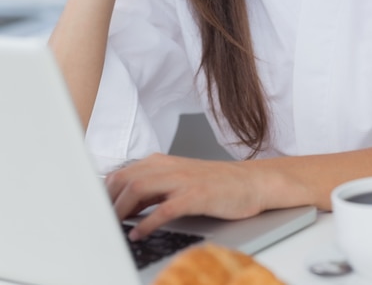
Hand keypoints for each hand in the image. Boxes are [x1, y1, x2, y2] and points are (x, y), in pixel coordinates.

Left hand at [105, 153, 264, 239]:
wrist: (250, 182)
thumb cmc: (215, 184)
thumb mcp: (179, 179)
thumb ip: (153, 187)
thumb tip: (123, 204)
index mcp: (161, 162)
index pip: (122, 173)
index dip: (104, 193)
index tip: (95, 211)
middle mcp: (168, 166)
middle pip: (125, 179)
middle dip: (107, 201)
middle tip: (100, 222)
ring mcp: (182, 180)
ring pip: (139, 189)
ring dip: (121, 210)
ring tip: (114, 227)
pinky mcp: (196, 195)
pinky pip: (164, 209)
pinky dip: (147, 223)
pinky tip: (139, 234)